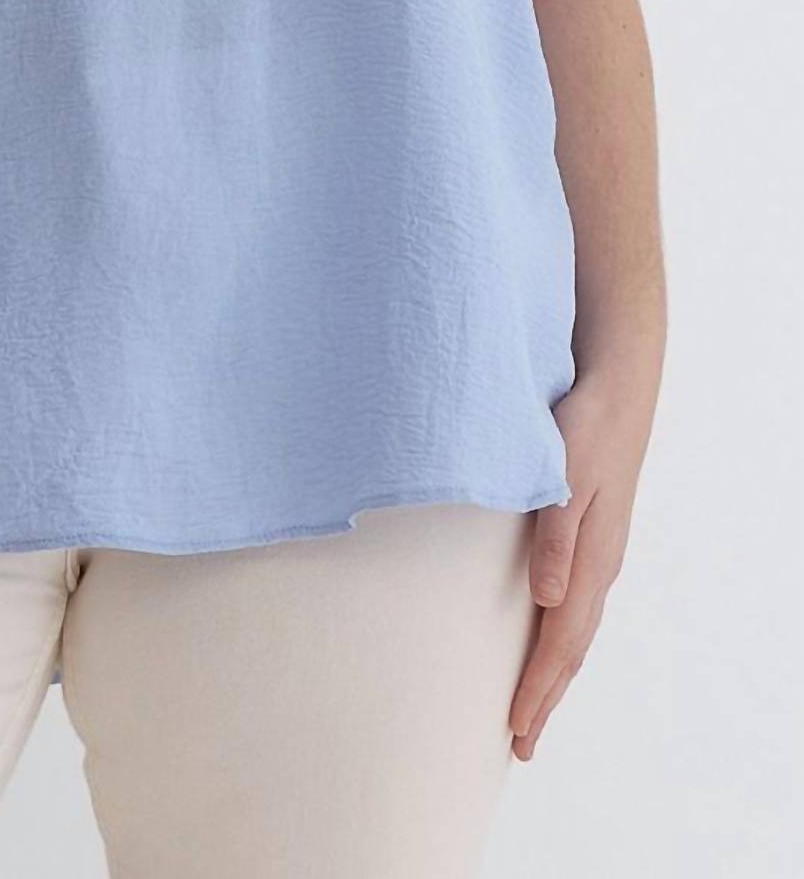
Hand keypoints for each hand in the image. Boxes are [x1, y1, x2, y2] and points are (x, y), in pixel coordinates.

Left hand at [510, 365, 657, 759]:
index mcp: (590, 559)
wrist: (615, 387)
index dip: (537, 687)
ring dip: (552, 671)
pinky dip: (559, 635)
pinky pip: (574, 602)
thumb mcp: (562, 478)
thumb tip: (547, 598)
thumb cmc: (583, 428)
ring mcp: (597, 552)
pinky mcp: (590, 534)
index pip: (560, 641)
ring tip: (530, 705)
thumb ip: (554, 537)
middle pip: (569, 647)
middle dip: (544, 696)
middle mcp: (597, 564)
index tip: (515, 729)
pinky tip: (546, 637)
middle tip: (519, 743)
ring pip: (573, 628)